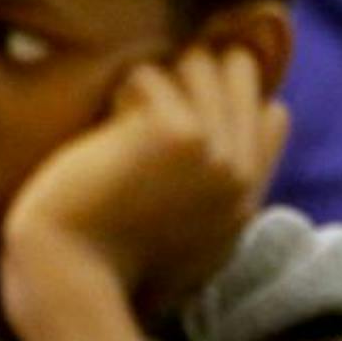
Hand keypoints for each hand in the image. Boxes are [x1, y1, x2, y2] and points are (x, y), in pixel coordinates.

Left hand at [2, 45, 289, 327]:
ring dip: (155, 82)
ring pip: (200, 61)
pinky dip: (119, 96)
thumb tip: (269, 114)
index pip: (271, 114)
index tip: (176, 120)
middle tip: (147, 111)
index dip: (225, 101)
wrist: (70, 278)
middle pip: (240, 69)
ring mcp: (214, 151)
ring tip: (125, 123)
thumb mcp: (191, 233)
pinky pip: (148, 75)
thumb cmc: (109, 259)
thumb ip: (223, 185)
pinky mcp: (175, 133)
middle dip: (192, 75)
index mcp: (246, 198)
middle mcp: (240, 172)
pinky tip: (104, 136)